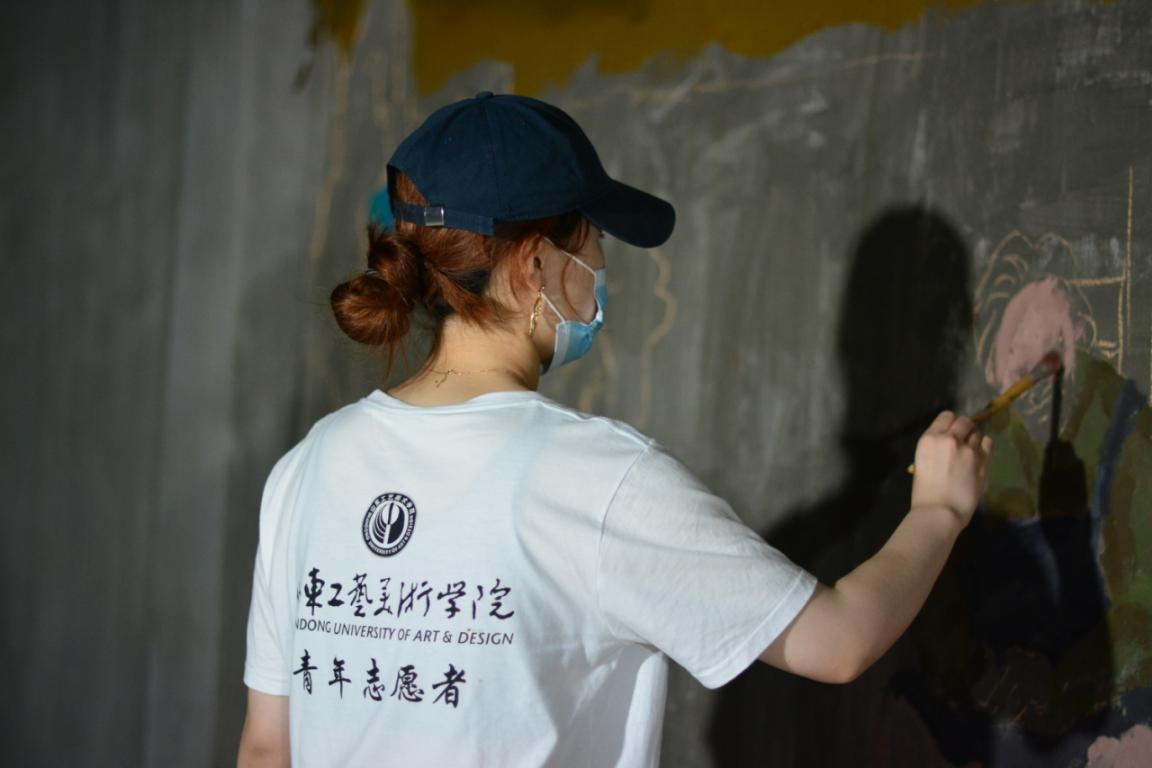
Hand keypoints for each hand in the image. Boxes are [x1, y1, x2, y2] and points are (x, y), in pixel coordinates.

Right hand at [910, 411, 992, 525]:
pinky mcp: (983, 461)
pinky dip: (984, 446)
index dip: (950, 423)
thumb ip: (936, 448)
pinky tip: (979, 455)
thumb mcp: (922, 463)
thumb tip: (950, 444)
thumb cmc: (924, 493)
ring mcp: (968, 450)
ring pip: (977, 432)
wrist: (939, 512)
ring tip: (971, 451)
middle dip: (965, 428)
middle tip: (963, 439)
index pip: (946, 416)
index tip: (951, 431)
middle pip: (964, 421)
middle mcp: (949, 439)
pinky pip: (988, 443)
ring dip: (974, 439)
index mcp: (929, 439)